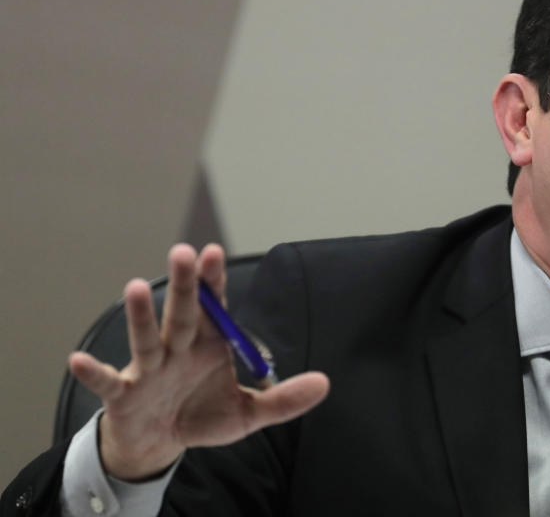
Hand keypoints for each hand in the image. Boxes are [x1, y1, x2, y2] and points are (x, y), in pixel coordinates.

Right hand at [68, 243, 329, 480]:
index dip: (214, 282)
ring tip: (135, 287)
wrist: (160, 444)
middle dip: (186, 285)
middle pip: (182, 314)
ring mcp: (148, 370)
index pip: (214, 308)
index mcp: (207, 346)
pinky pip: (107, 383)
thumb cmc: (201, 416)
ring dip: (141, 316)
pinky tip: (78, 359)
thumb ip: (284, 399)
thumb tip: (325, 383)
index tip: (214, 251)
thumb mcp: (248, 413)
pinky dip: (93, 372)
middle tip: (184, 251)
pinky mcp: (124, 395)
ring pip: (146, 339)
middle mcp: (177, 349)